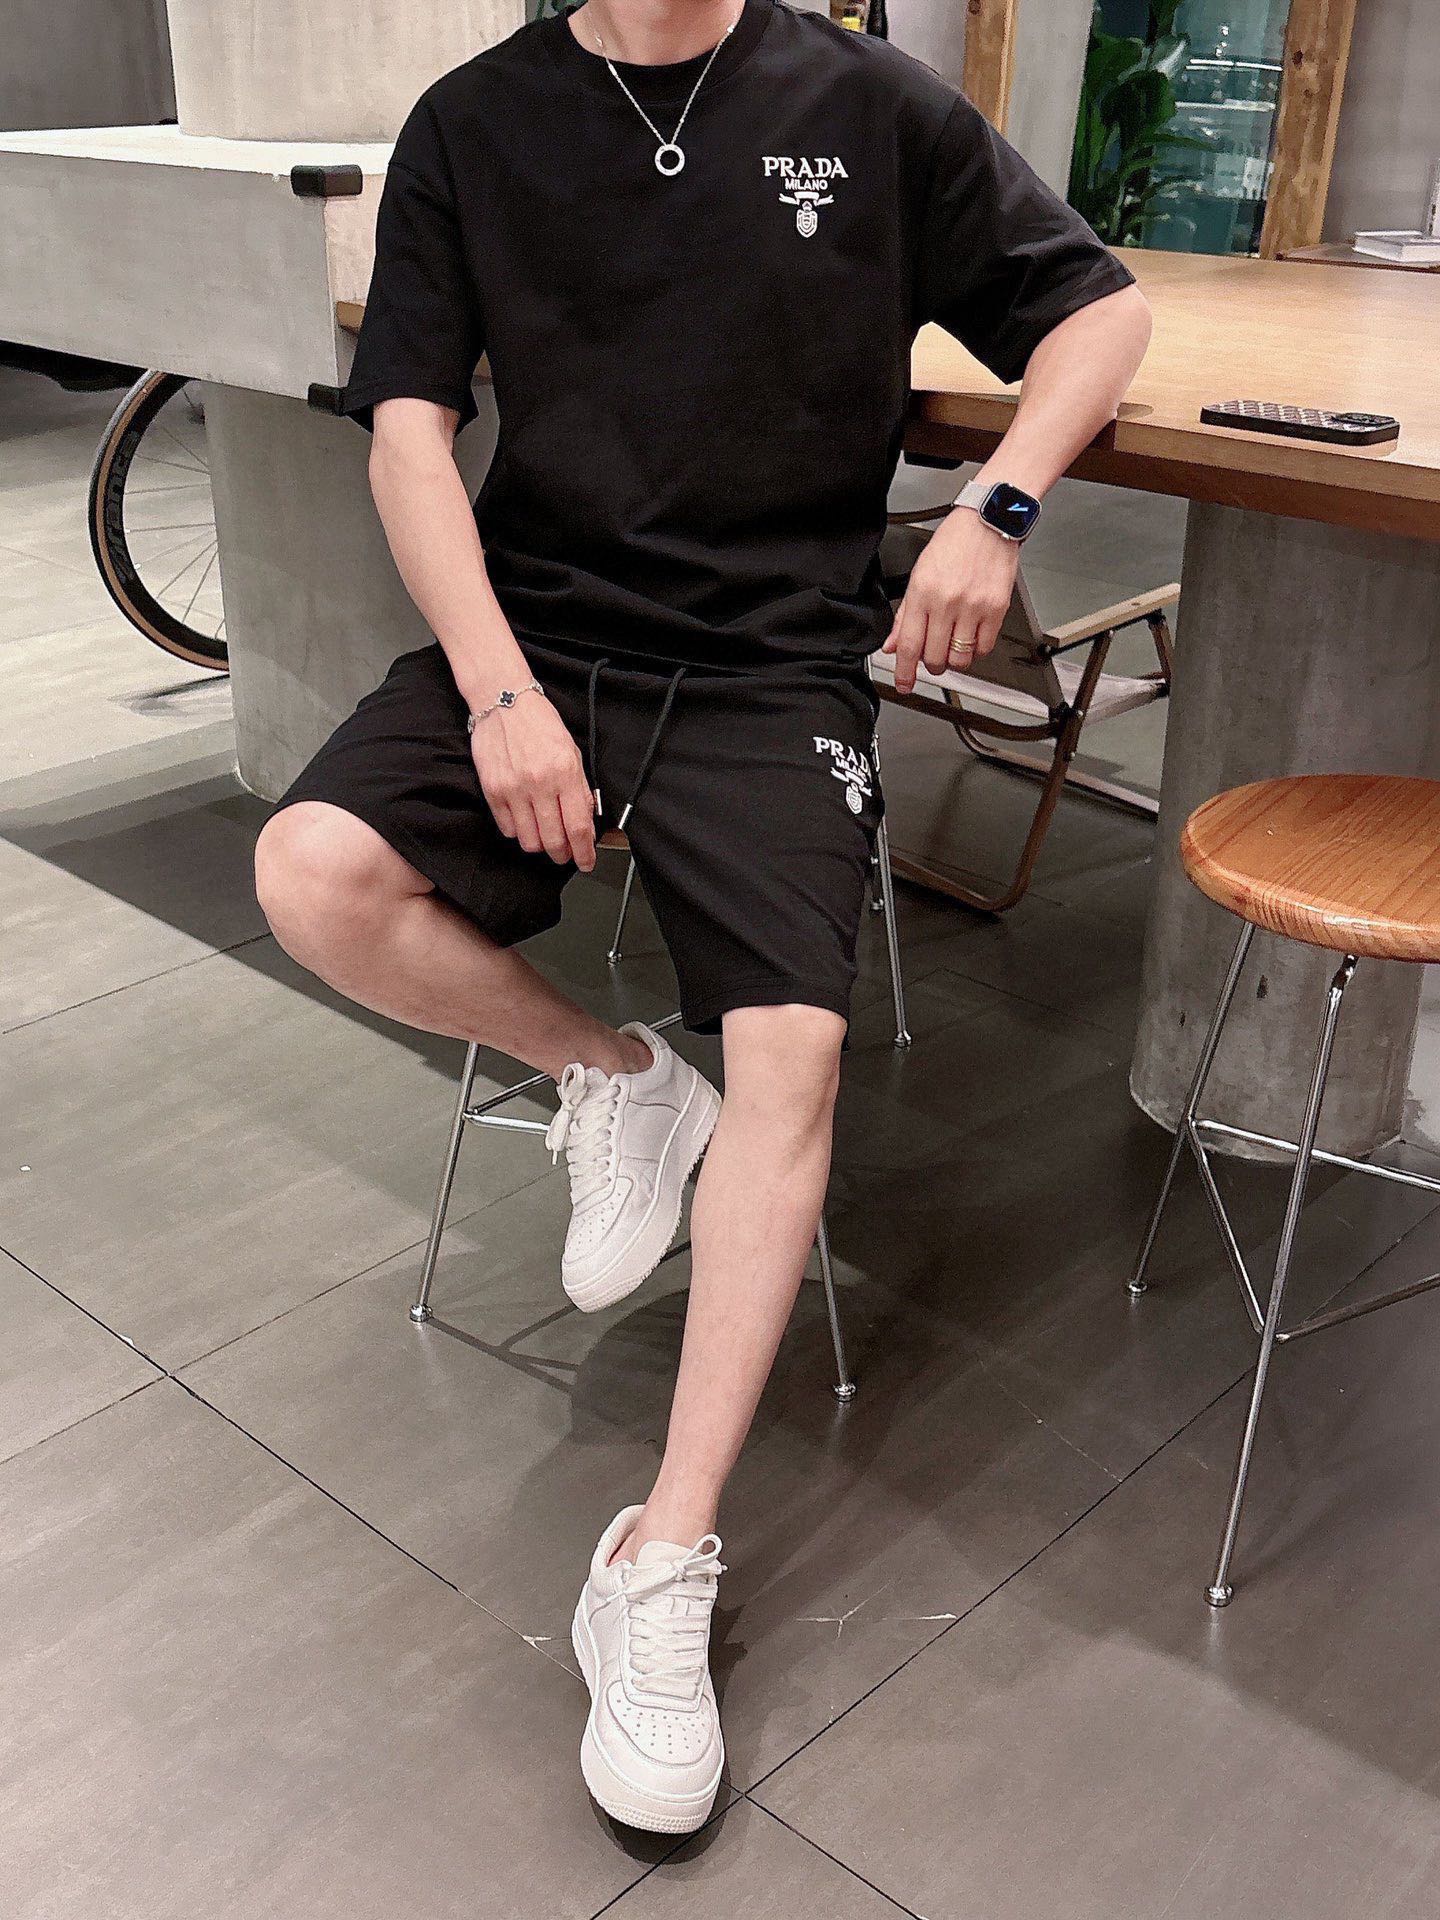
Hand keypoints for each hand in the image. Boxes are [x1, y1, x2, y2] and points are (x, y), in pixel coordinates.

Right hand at [471, 692, 595, 870]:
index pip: (578, 827)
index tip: (586, 862)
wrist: (504, 701)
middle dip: (562, 854)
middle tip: (565, 853)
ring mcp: (513, 789)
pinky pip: (507, 829)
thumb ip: (580, 790)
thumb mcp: (572, 752)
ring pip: (529, 841)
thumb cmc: (540, 724)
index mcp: (564, 773)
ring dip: (540, 845)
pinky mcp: (492, 791)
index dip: (584, 852)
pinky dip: (519, 831)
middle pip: (553, 841)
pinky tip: (525, 820)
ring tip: (544, 835)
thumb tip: (586, 824)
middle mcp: (539, 784)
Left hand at [883, 505, 1020, 695]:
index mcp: (922, 593)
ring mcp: (973, 607)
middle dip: (930, 666)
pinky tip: (971, 638)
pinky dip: (975, 651)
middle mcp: (947, 602)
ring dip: (954, 661)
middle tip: (931, 659)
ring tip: (952, 648)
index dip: (903, 671)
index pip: (908, 644)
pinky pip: (984, 648)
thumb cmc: (954, 543)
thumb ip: (905, 613)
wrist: (988, 521)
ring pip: (960, 658)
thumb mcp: (919, 574)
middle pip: (934, 657)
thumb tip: (892, 644)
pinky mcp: (996, 609)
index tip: (904, 684)